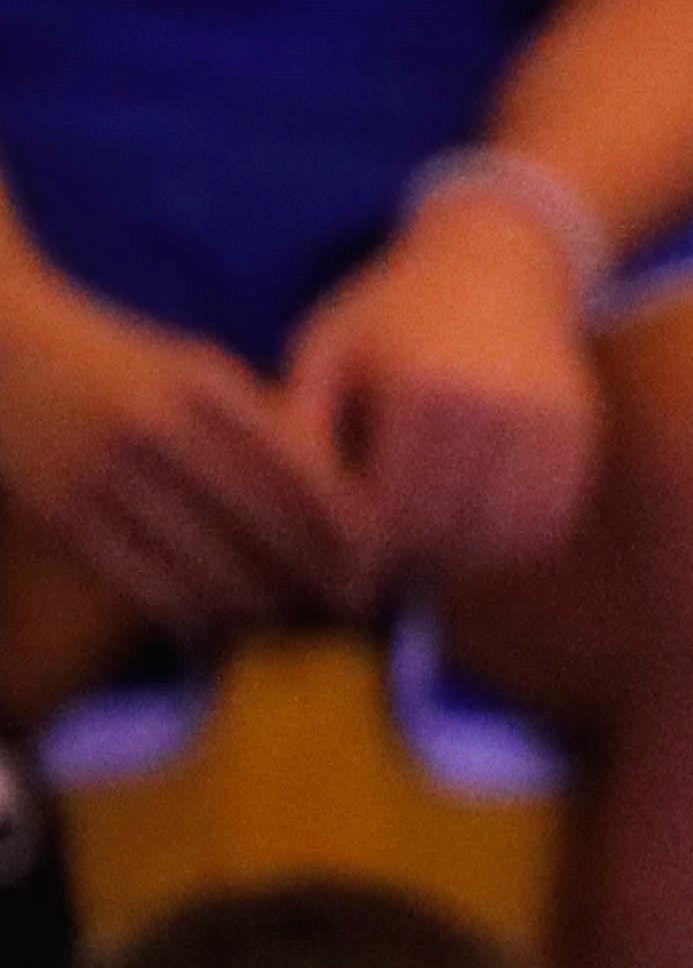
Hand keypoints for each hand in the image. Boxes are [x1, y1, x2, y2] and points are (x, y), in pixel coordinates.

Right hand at [0, 274, 367, 639]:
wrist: (3, 343)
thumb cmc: (120, 363)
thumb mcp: (192, 368)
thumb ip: (257, 420)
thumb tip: (338, 494)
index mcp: (201, 383)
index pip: (296, 467)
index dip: (344, 524)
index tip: (380, 558)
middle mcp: (154, 425)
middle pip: (258, 519)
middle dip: (314, 569)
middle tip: (354, 602)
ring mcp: (101, 468)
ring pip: (201, 556)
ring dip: (257, 597)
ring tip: (297, 619)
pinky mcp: (61, 507)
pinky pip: (139, 574)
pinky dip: (188, 606)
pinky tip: (221, 623)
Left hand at [277, 193, 602, 581]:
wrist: (499, 260)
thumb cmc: (393, 309)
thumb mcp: (327, 349)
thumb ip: (300, 427)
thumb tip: (282, 512)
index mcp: (420, 388)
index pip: (388, 513)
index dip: (357, 553)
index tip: (335, 567)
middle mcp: (492, 407)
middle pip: (445, 532)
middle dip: (406, 562)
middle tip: (376, 572)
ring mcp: (546, 421)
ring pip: (501, 536)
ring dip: (461, 560)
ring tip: (423, 555)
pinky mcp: (579, 432)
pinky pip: (545, 520)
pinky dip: (508, 544)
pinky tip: (472, 534)